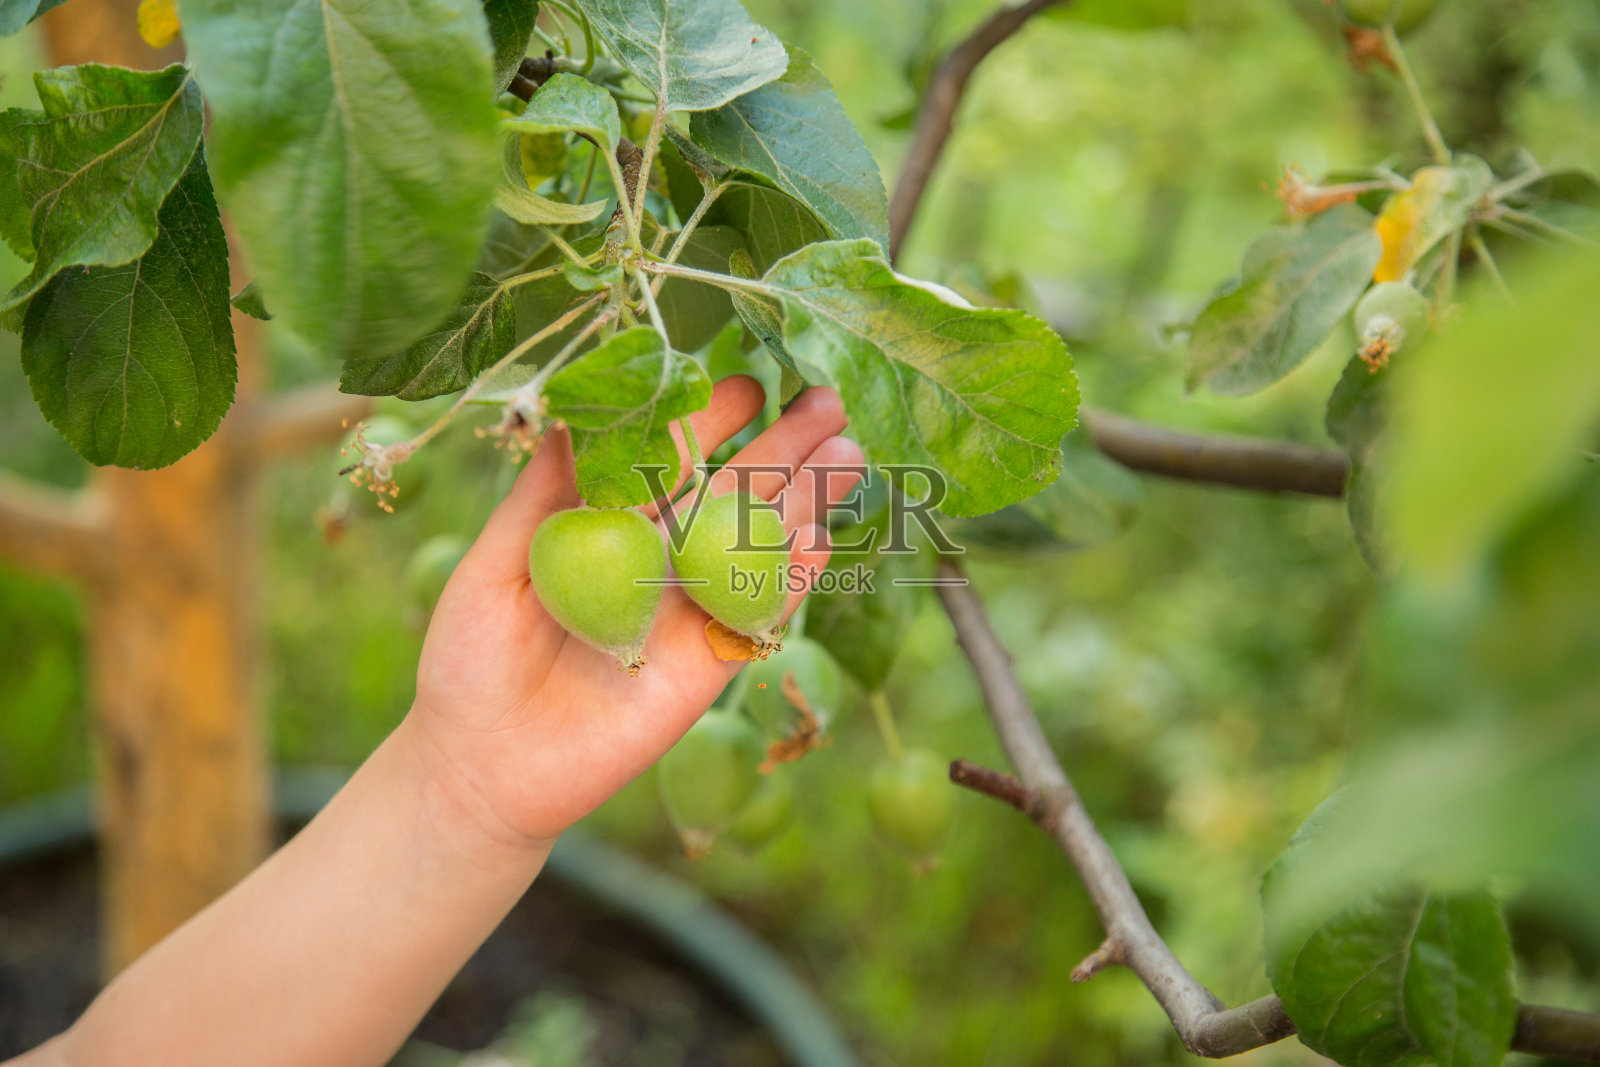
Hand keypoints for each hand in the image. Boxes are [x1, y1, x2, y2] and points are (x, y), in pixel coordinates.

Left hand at [404, 379, 863, 848]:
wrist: (484, 767)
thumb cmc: (469, 661)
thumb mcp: (494, 566)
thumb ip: (540, 497)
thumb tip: (573, 415)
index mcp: (612, 524)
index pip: (672, 458)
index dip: (711, 420)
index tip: (749, 381)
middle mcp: (660, 559)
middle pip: (734, 491)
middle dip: (784, 446)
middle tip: (830, 400)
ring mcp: (690, 608)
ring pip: (761, 543)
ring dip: (807, 499)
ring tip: (850, 452)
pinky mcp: (709, 663)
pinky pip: (761, 614)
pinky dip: (792, 580)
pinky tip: (820, 538)